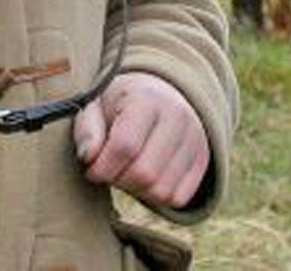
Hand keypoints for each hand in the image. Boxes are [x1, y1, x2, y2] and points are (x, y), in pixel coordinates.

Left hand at [73, 71, 210, 211]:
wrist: (159, 93)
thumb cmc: (119, 105)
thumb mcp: (95, 106)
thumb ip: (87, 129)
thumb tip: (89, 157)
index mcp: (146, 98)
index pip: (125, 146)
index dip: (101, 167)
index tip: (91, 167)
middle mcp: (177, 116)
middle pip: (145, 173)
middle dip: (118, 180)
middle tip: (108, 171)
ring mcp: (195, 138)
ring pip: (163, 191)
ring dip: (137, 191)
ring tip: (127, 172)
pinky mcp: (203, 158)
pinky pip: (180, 198)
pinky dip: (157, 197)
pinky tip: (145, 179)